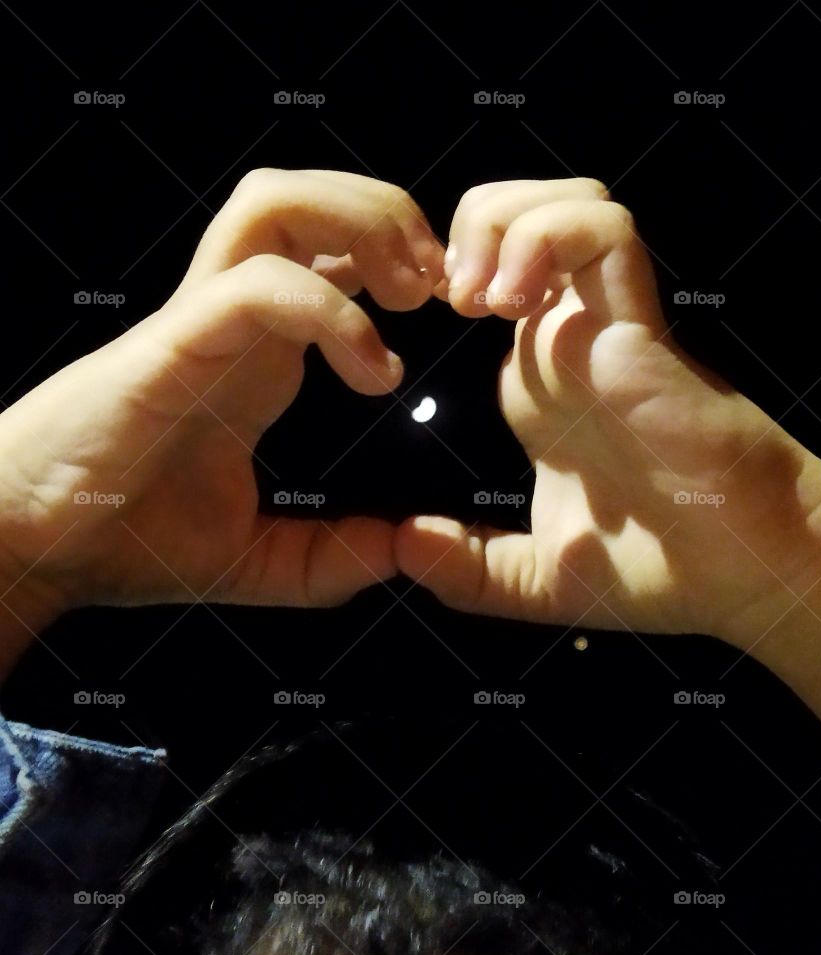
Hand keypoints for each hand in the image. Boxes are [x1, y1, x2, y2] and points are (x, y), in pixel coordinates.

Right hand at [0, 169, 443, 626]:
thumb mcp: (256, 560)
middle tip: (437, 283)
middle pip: (305, 197)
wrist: (29, 550)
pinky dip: (332, 312)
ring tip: (409, 293)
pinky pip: (259, 287)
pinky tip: (373, 372)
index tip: (447, 307)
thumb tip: (400, 552)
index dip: (394, 254)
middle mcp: (230, 319)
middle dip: (387, 213)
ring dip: (360, 227)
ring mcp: (198, 322)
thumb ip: (329, 558)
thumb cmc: (129, 540)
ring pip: (275, 204)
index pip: (325, 252)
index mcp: (256, 352)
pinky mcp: (171, 345)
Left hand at [396, 178, 820, 642]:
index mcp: (541, 380)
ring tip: (475, 299)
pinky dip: (547, 242)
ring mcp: (608, 329)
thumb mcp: (536, 578)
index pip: (486, 276)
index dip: (436, 275)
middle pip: (518, 211)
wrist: (752, 577)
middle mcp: (569, 340)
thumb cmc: (659, 569)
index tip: (400, 323)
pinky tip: (510, 305)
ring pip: (563, 202)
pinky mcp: (642, 330)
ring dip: (501, 224)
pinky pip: (605, 235)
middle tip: (438, 298)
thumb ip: (466, 569)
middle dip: (463, 228)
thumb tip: (399, 546)